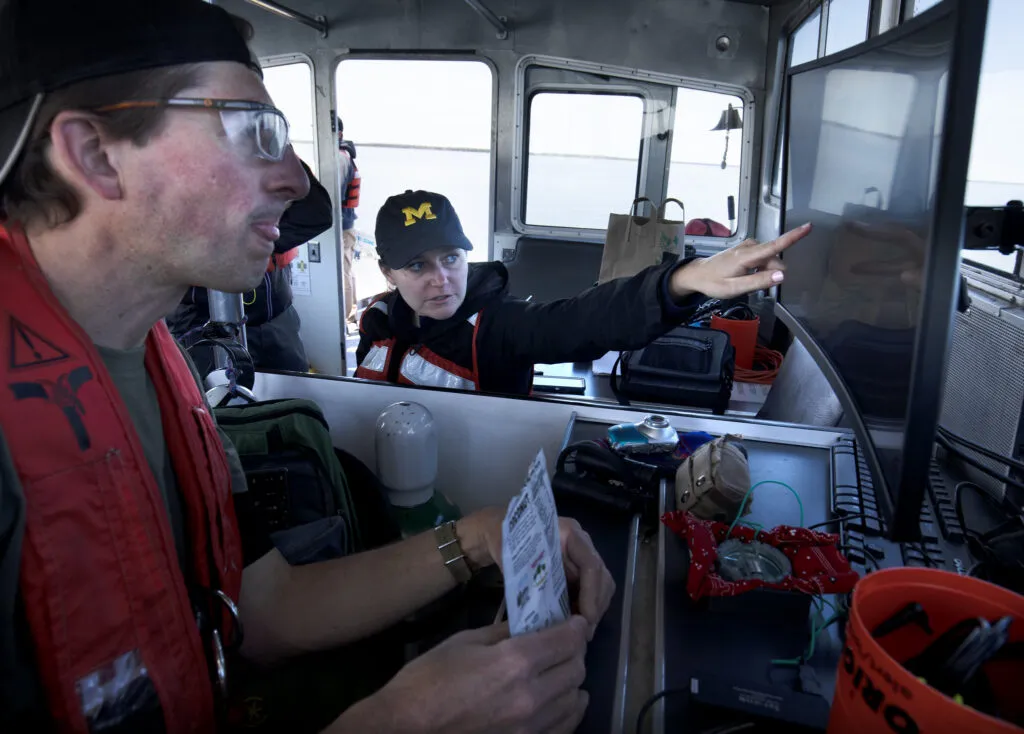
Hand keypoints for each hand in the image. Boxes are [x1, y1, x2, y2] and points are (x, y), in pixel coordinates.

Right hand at [336, 616, 590, 733]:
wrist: (406, 727)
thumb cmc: (428, 680)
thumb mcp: (465, 642)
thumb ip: (503, 634)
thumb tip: (529, 626)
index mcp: (516, 662)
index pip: (566, 640)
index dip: (576, 627)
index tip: (576, 621)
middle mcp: (532, 695)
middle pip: (576, 668)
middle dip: (575, 651)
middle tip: (566, 643)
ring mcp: (531, 727)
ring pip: (574, 699)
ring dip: (573, 680)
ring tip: (563, 669)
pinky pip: (564, 728)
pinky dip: (569, 710)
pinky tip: (565, 701)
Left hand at [460, 509, 615, 639]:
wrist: (502, 532)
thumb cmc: (507, 542)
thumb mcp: (514, 556)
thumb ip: (530, 578)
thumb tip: (542, 609)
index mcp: (569, 533)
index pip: (590, 564)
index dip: (591, 593)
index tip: (586, 619)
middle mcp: (581, 544)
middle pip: (602, 577)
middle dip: (596, 605)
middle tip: (585, 633)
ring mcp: (581, 557)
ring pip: (601, 586)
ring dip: (594, 610)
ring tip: (579, 632)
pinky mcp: (578, 571)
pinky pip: (591, 591)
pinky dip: (586, 608)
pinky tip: (573, 624)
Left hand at [669, 223, 811, 299]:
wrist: (697, 274)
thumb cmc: (714, 282)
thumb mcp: (735, 288)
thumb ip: (759, 282)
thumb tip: (782, 276)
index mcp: (747, 256)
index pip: (774, 246)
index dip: (793, 237)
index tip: (808, 227)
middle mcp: (749, 246)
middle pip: (774, 259)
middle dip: (771, 273)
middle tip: (752, 286)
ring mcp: (748, 246)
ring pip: (768, 259)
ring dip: (764, 272)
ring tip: (745, 281)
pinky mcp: (747, 247)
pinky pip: (762, 258)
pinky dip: (759, 268)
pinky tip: (746, 275)